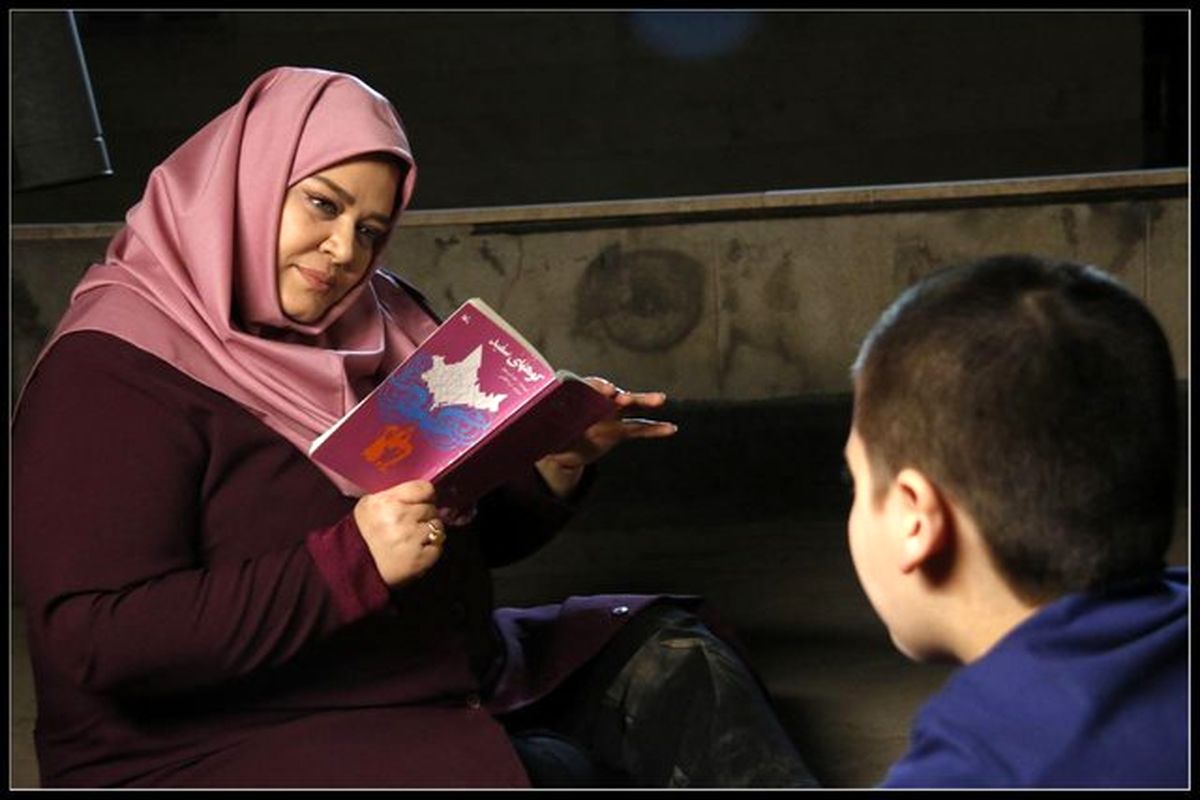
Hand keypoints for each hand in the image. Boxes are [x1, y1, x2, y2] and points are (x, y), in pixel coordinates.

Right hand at [353, 480, 447, 586]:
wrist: (354, 567)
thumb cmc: (363, 533)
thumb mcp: (370, 505)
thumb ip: (396, 495)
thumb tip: (424, 493)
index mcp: (387, 501)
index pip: (424, 488)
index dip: (425, 496)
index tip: (420, 502)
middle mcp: (401, 518)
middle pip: (431, 508)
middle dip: (424, 516)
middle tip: (411, 524)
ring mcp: (412, 539)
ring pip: (437, 527)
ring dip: (430, 532)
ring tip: (414, 538)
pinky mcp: (421, 559)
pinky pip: (438, 546)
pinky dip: (431, 548)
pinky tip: (417, 551)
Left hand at [536, 377, 677, 496]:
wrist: (561, 448)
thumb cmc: (549, 435)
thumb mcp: (542, 434)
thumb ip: (543, 432)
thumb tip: (534, 434)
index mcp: (572, 395)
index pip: (580, 386)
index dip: (590, 387)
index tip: (602, 390)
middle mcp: (593, 400)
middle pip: (606, 392)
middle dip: (612, 392)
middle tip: (616, 393)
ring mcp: (609, 413)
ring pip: (629, 405)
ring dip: (644, 401)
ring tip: (661, 399)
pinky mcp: (619, 430)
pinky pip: (639, 428)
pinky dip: (655, 429)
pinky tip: (671, 429)